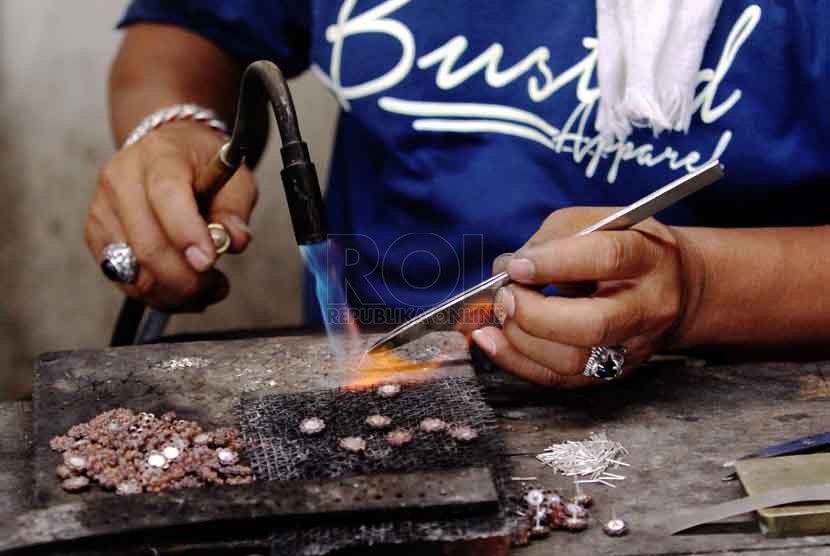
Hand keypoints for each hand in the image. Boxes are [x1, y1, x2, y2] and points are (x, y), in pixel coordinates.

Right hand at [85, 121, 257, 311]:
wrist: (168, 151)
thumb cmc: (203, 166)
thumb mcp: (234, 178)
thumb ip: (235, 210)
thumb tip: (234, 242)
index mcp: (160, 156)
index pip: (166, 196)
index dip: (187, 234)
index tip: (209, 262)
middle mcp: (122, 179)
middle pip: (147, 244)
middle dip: (186, 279)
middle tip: (218, 287)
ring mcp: (103, 208)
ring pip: (133, 271)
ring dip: (173, 294)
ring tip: (205, 290)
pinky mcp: (96, 234)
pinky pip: (122, 279)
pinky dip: (155, 294)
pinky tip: (181, 290)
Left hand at [472, 207, 699, 387]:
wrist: (673, 286)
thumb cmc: (625, 246)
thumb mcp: (596, 221)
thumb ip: (550, 238)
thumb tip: (505, 268)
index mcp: (648, 256)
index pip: (606, 258)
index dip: (555, 262)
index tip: (516, 265)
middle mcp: (647, 306)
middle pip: (592, 324)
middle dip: (534, 313)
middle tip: (505, 296)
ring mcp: (632, 345)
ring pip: (572, 360)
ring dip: (521, 340)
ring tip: (500, 314)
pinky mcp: (611, 371)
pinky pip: (560, 379)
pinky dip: (518, 362)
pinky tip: (493, 341)